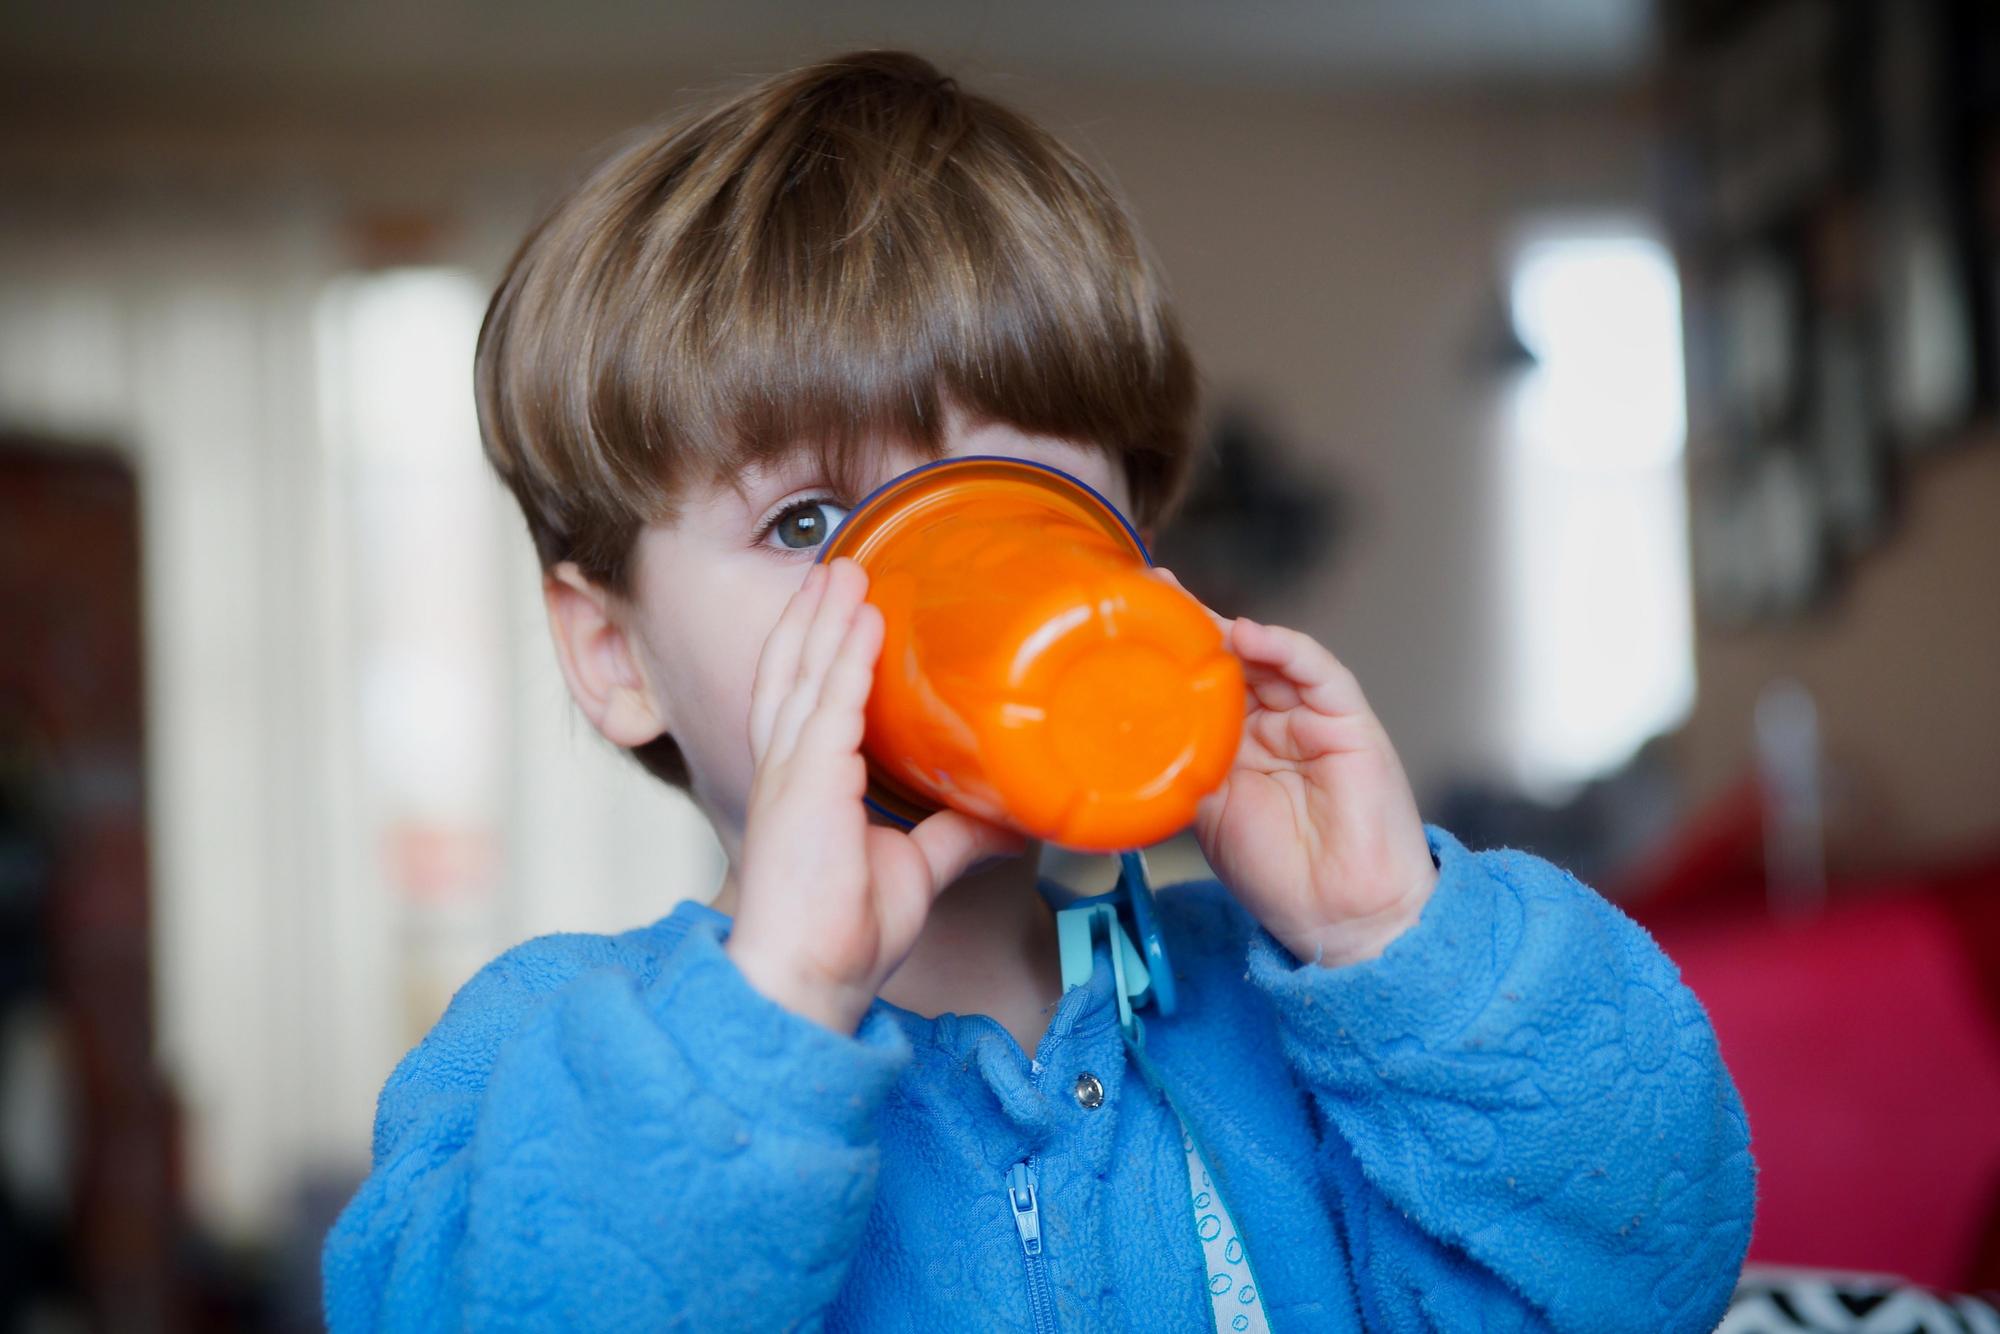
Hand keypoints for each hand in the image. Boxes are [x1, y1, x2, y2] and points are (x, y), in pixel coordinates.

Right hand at [725, 557, 1027, 1033]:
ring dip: (827, 617)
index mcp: (801, 786)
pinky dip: (846, 658)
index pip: (804, 700)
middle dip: (814, 616)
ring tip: (845, 569)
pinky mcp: (806, 784)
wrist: (808, 979)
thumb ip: (955, 836)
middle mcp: (787, 769)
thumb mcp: (916, 870)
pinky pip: (828, 706)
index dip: (818, 650)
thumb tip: (1009, 816)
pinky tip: (864, 621)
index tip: (840, 608)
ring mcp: (791, 773)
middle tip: (838, 565)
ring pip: (806, 674)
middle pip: (794, 671)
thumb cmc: (845, 935)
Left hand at [1151, 568, 1437, 967]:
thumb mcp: (1205, 812)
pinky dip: (1285, 648)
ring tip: (1189, 611)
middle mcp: (1271, 722)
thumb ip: (1180, 762)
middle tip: (1152, 592)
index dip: (1170, 652)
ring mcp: (1309, 717)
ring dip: (1229, 629)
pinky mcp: (1348, 720)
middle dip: (1193, 625)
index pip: (1200, 684)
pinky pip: (1317, 671)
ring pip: (1269, 656)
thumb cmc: (1278, 874)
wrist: (1339, 916)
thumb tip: (1129, 730)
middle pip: (1231, 659)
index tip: (1129, 616)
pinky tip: (1251, 636)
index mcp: (1234, 744)